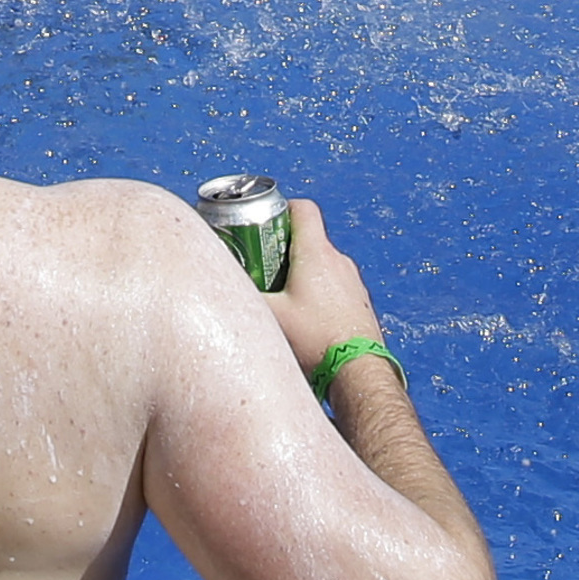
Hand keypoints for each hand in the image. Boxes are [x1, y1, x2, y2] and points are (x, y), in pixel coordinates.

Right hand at [258, 191, 394, 378]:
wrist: (359, 371)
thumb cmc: (317, 342)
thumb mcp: (272, 318)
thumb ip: (244, 299)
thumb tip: (220, 291)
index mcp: (317, 254)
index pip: (302, 209)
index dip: (280, 208)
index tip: (261, 223)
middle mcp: (338, 260)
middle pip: (308, 237)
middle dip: (281, 246)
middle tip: (261, 266)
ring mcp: (352, 280)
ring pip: (321, 262)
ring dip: (300, 271)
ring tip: (282, 296)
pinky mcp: (358, 300)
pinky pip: (334, 283)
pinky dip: (318, 290)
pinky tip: (306, 316)